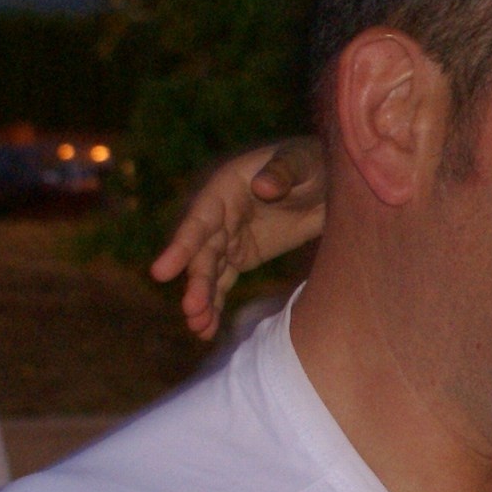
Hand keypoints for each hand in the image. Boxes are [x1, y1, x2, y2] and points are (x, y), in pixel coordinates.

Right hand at [149, 138, 326, 337]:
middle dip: (196, 283)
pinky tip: (206, 330)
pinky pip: (222, 281)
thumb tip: (263, 187)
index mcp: (226, 187)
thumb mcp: (303, 161)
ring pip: (209, 272)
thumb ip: (283, 171)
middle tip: (191, 312)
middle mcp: (220, 214)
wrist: (331, 180)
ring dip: (201, 300)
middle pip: (202, 253)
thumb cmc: (313, 162)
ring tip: (198, 329)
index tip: (161, 273)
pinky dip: (214, 303)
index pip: (199, 220)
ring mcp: (229, 236)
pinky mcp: (242, 254)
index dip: (181, 246)